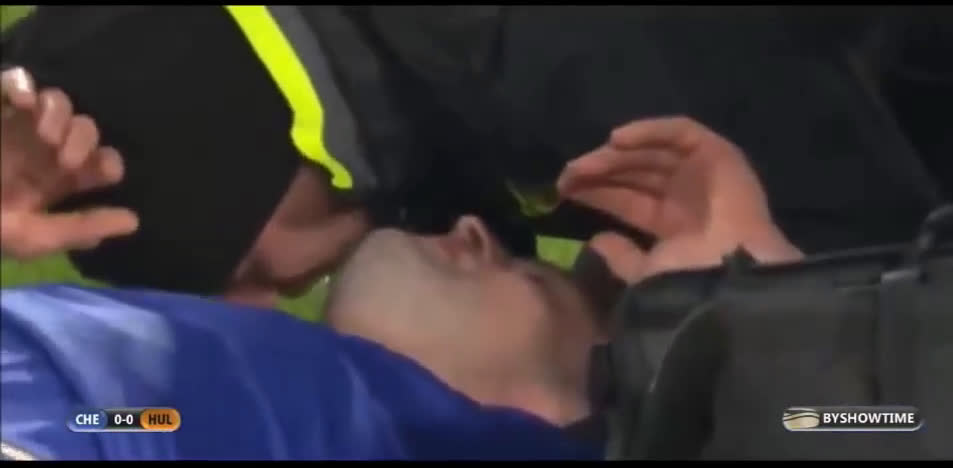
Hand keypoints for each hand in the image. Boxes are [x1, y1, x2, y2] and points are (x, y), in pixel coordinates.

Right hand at [1, 67, 137, 258]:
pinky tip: (23, 103)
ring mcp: (17, 128)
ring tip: (46, 137)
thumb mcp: (31, 237)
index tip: (104, 173)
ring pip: (58, 102)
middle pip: (87, 128)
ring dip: (61, 114)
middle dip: (86, 139)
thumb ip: (79, 228)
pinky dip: (24, 83)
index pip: (102, 163)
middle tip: (66, 159)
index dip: (110, 163)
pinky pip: (15, 79)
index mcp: (57, 183)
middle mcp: (42, 152)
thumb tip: (133, 222)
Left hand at [557, 116, 801, 282]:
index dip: (597, 190)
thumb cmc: (691, 281)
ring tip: (585, 163)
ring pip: (652, 153)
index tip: (564, 189)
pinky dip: (649, 131)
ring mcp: (704, 173)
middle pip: (636, 172)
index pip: (627, 199)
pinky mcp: (719, 154)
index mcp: (673, 225)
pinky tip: (618, 140)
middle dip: (600, 171)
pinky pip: (681, 133)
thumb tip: (596, 242)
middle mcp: (687, 196)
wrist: (732, 275)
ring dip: (617, 154)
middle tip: (568, 174)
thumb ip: (620, 257)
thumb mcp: (645, 273)